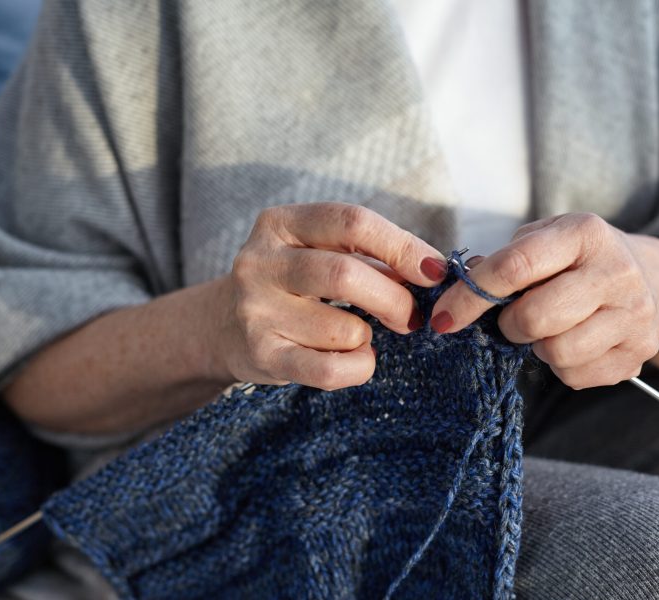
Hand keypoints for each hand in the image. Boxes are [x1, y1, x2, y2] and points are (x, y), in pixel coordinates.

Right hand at [213, 203, 445, 389]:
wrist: (225, 326)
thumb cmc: (293, 285)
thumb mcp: (319, 252)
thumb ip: (370, 256)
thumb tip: (431, 272)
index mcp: (281, 223)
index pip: (353, 222)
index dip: (402, 246)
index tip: (433, 272)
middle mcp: (261, 262)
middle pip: (346, 274)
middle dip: (394, 299)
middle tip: (410, 317)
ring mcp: (256, 309)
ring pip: (342, 328)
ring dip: (369, 337)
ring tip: (363, 336)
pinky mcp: (261, 354)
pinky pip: (327, 369)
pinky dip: (358, 367)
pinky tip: (359, 359)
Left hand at [430, 213, 658, 388]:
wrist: (648, 277)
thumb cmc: (574, 260)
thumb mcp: (542, 241)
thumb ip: (501, 261)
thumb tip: (458, 286)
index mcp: (584, 233)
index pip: (515, 267)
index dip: (470, 297)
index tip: (442, 318)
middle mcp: (617, 271)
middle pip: (534, 318)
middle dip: (509, 326)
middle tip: (513, 320)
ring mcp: (634, 315)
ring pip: (556, 352)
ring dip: (537, 347)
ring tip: (547, 330)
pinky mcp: (639, 353)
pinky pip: (576, 376)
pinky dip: (561, 366)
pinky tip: (572, 343)